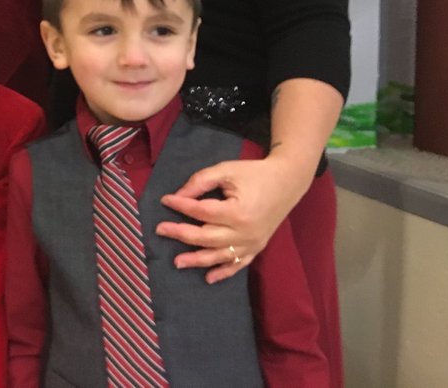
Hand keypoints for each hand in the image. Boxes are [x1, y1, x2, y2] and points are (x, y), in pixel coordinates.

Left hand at [156, 156, 309, 283]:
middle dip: (180, 234)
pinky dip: (223, 272)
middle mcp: (244, 232)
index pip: (201, 211)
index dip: (181, 206)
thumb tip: (179, 196)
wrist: (287, 182)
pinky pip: (237, 264)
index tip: (165, 200)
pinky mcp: (257, 248)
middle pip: (206, 237)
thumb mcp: (226, 170)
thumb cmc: (255, 173)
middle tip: (160, 230)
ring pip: (219, 256)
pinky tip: (208, 278)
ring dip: (196, 260)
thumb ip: (201, 181)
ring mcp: (252, 244)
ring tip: (177, 262)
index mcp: (237, 212)